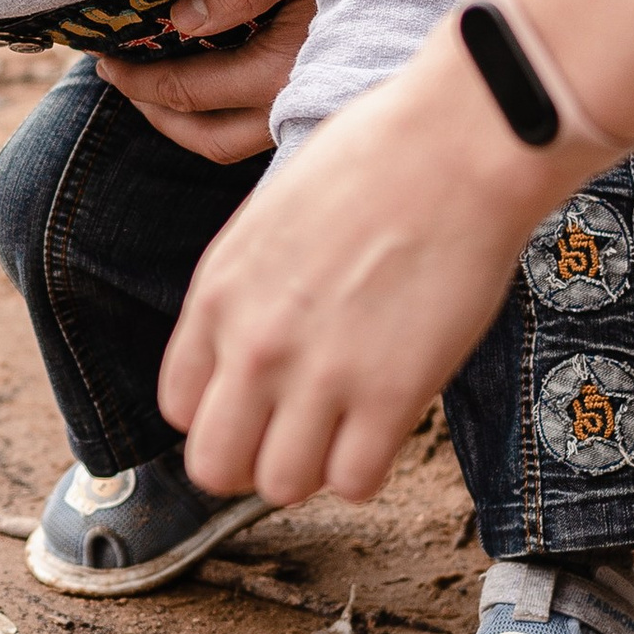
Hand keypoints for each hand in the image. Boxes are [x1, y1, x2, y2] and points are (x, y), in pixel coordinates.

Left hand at [94, 0, 313, 163]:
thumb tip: (182, 19)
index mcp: (280, 74)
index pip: (188, 92)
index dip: (137, 79)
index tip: (104, 56)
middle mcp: (294, 109)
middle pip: (208, 137)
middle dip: (155, 111)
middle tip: (117, 77)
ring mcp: (311, 116)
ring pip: (235, 141)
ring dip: (187, 120)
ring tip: (151, 88)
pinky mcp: (320, 109)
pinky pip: (258, 128)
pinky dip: (221, 112)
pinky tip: (205, 80)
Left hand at [158, 22, 582, 502]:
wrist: (454, 147)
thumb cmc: (374, 161)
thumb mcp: (269, 220)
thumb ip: (246, 292)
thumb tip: (248, 349)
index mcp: (216, 294)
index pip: (179, 407)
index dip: (221, 414)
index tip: (258, 405)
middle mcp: (253, 345)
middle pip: (216, 465)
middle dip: (252, 461)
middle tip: (295, 436)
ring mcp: (319, 377)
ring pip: (283, 486)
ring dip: (313, 468)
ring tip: (346, 429)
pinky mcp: (390, 398)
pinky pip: (354, 483)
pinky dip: (368, 468)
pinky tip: (386, 425)